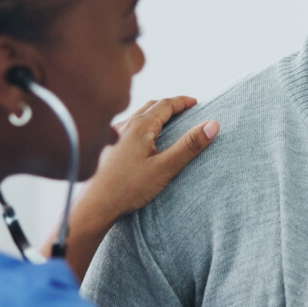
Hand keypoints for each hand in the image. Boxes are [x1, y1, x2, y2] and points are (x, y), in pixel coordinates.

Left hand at [79, 97, 219, 220]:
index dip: (183, 102)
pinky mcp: (107, 146)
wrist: (95, 205)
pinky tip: (142, 139)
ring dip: (154, 114)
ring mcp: (113, 134)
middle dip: (170, 105)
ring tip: (166, 122)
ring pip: (137, 116)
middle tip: (185, 110)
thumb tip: (212, 125)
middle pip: (151, 106)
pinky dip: (141, 124)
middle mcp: (124, 125)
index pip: (166, 104)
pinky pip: (127, 126)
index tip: (196, 103)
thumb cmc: (128, 188)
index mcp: (140, 126)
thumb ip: (189, 146)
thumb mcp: (165, 167)